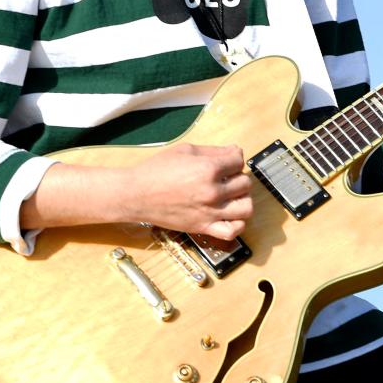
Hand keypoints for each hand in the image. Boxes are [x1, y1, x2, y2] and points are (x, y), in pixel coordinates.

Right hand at [123, 143, 252, 240]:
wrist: (137, 194)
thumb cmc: (157, 170)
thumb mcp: (186, 150)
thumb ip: (214, 150)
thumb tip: (236, 151)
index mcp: (208, 169)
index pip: (239, 161)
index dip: (234, 158)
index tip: (227, 161)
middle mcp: (212, 191)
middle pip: (245, 183)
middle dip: (237, 177)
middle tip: (226, 177)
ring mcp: (209, 212)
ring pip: (246, 207)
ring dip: (242, 199)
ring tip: (231, 195)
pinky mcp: (203, 227)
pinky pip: (232, 231)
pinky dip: (238, 225)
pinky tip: (230, 215)